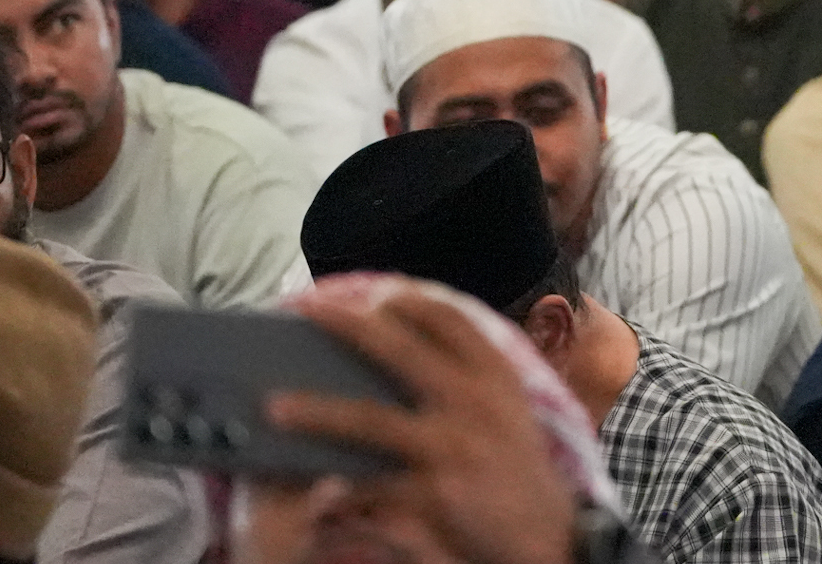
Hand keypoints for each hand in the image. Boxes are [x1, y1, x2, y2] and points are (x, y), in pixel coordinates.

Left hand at [261, 292, 578, 563]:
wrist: (544, 531)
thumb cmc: (519, 467)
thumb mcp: (509, 408)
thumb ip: (472, 376)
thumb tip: (416, 347)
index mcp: (495, 375)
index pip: (449, 319)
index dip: (407, 300)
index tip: (372, 291)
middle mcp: (473, 401)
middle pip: (400, 351)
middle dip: (349, 326)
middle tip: (310, 311)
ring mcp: (450, 446)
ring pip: (369, 420)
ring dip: (317, 411)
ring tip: (276, 406)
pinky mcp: (432, 493)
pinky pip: (368, 483)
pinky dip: (337, 482)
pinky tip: (310, 480)